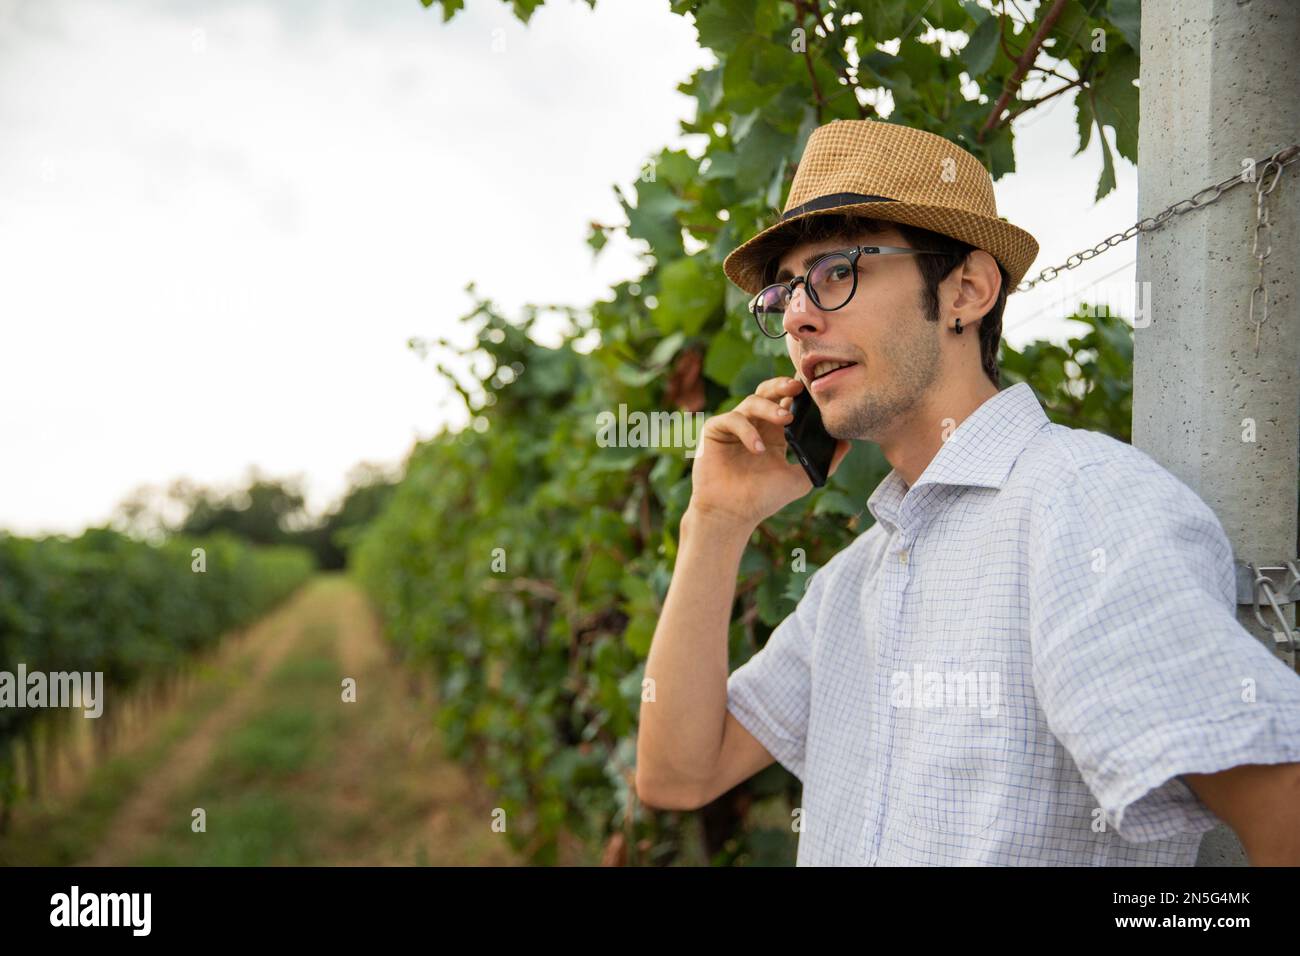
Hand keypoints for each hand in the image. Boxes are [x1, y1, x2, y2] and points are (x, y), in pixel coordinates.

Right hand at [687, 376, 850, 530]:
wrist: (732, 515)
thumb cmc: (762, 499)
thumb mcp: (801, 479)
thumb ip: (826, 462)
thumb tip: (848, 443)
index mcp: (774, 433)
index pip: (786, 403)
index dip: (797, 393)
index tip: (813, 387)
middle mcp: (754, 425)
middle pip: (768, 393)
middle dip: (782, 386)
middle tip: (798, 388)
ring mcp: (734, 427)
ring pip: (751, 402)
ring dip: (769, 407)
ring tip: (785, 419)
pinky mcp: (715, 431)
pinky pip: (732, 419)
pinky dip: (746, 430)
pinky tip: (758, 448)